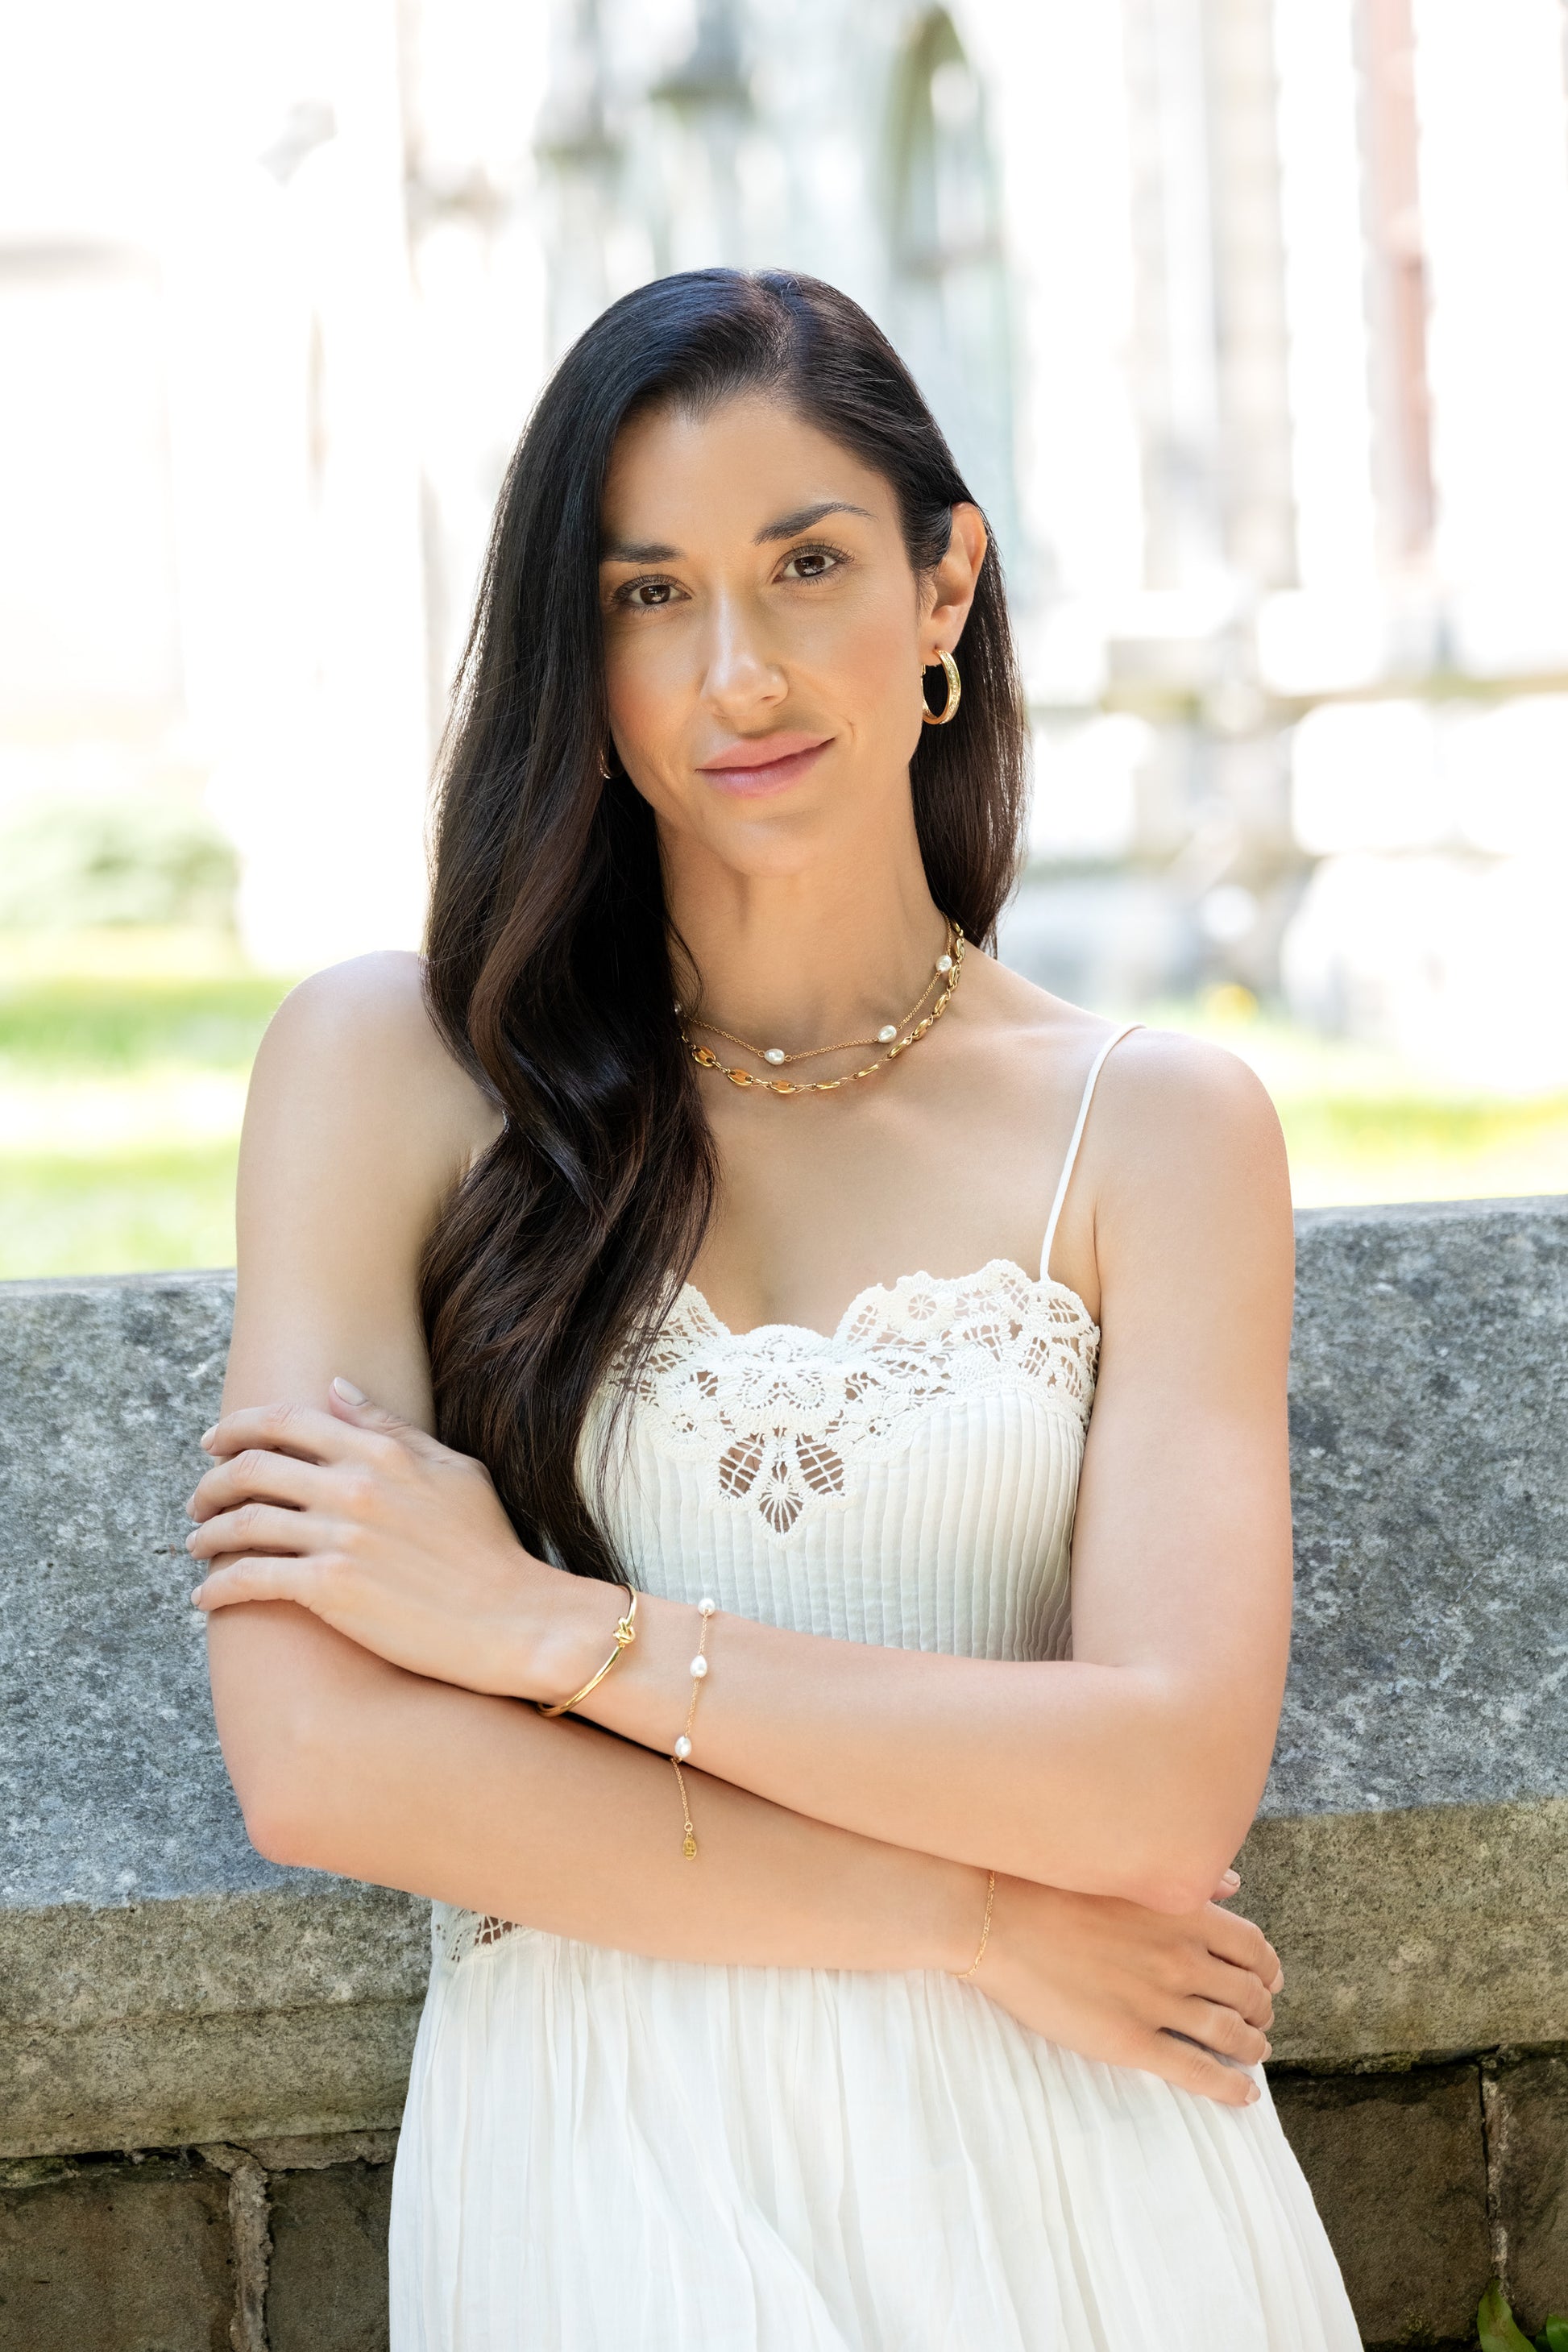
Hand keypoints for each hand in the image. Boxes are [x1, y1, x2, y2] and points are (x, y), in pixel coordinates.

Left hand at [187, 1383, 593, 1697]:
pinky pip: (251, 1578)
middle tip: (198, 1499)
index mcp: (380, 1452)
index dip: (237, 1427)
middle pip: (252, 1468)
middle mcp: (354, 1487)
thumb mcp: (452, 1469)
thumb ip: (390, 1428)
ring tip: (197, 1546)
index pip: (287, 1421)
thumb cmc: (489, 1547)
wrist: (513, 1618)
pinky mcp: (331, 1590)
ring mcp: (340, 1538)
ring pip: (244, 1523)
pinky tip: (206, 1597)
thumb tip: (337, 1387)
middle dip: (211, 1482)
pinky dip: (219, 1586)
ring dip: (208, 1534)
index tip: (213, 1442)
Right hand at [968, 1868, 1281, 2107]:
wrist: (999, 1920)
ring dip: (1252, 2047)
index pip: (1253, 1947)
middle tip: (1258, 2019)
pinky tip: (1243, 2094)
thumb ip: (1184, 1880)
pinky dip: (1230, 2087)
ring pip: (1232, 2034)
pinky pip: (1198, 2072)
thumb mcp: (1124, 1873)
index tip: (1267, 1979)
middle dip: (1261, 2010)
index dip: (1267, 1968)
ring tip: (1253, 2052)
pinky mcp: (1132, 2041)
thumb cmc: (1053, 1888)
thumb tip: (1232, 1884)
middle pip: (1249, 1993)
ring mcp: (1158, 2002)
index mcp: (1182, 1912)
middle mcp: (1181, 1957)